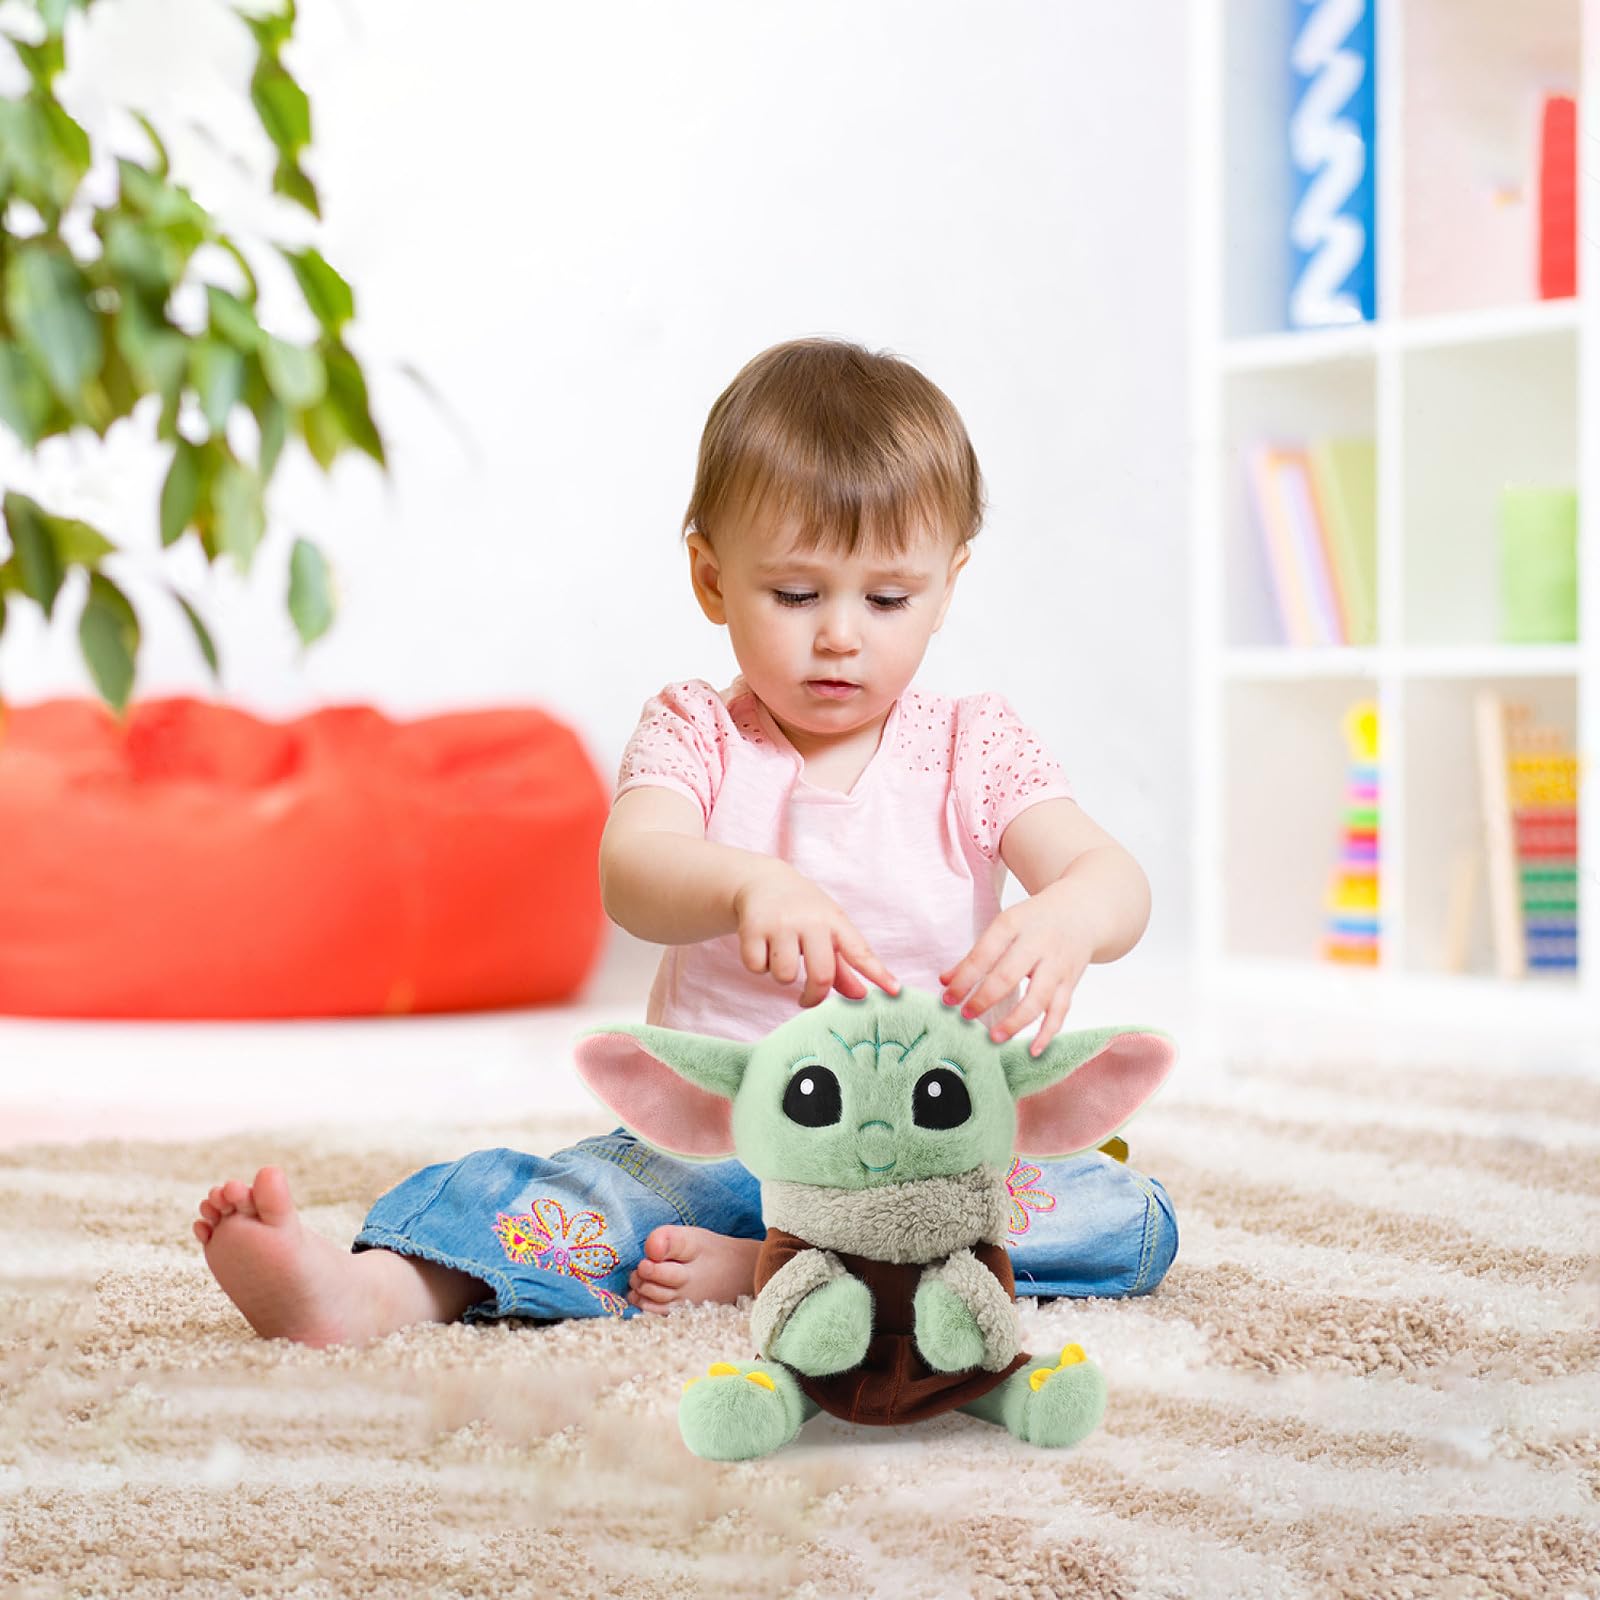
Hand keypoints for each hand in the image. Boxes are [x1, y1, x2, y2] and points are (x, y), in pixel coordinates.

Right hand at [733, 862, 899, 1007]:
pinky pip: (757, 968)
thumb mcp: (827, 929)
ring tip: (781, 956)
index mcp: (834, 921)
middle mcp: (810, 921)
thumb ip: (843, 965)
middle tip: (806, 999)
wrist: (762, 880)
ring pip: (785, 976)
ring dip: (782, 975)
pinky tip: (762, 948)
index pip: (860, 951)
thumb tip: (860, 996)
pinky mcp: (752, 928)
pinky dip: (759, 966)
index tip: (895, 991)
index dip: (878, 973)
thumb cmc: (802, 911)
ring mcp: (780, 924)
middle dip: (813, 996)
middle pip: (820, 975)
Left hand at [938, 883, 1094, 1056]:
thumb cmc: (1035, 921)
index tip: (948, 998)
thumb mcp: (1005, 926)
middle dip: (984, 999)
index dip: (964, 979)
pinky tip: (1033, 1050)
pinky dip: (1048, 1033)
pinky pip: (1060, 1011)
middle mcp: (1038, 944)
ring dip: (1015, 1021)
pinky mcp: (1071, 982)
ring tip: (994, 1037)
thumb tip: (945, 981)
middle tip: (966, 1016)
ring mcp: (1057, 965)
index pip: (983, 955)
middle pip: (1008, 976)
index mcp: (1013, 925)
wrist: (1082, 911)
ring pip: (1037, 998)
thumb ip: (976, 955)